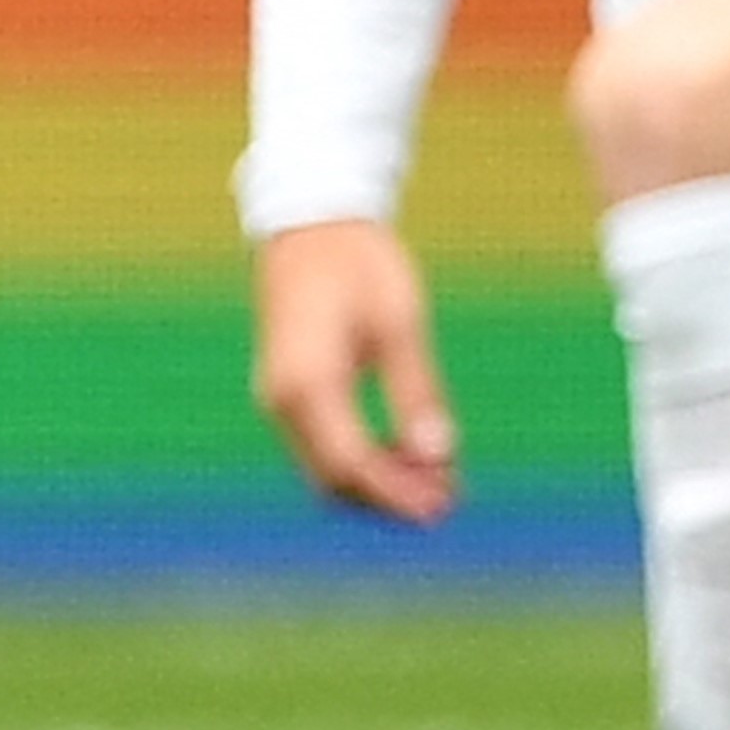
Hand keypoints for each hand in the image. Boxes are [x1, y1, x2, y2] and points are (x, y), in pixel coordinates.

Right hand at [252, 217, 460, 524]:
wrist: (309, 223)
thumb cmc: (357, 263)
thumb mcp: (398, 322)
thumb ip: (416, 392)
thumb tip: (439, 456)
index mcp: (309, 382)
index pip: (352, 462)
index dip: (398, 493)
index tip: (444, 506)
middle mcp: (283, 399)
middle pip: (335, 478)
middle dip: (391, 496)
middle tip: (450, 498)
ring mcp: (279, 398)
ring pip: (326, 468)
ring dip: (378, 483)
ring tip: (437, 479)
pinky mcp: (288, 393)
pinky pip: (322, 446)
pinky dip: (362, 461)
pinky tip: (406, 453)